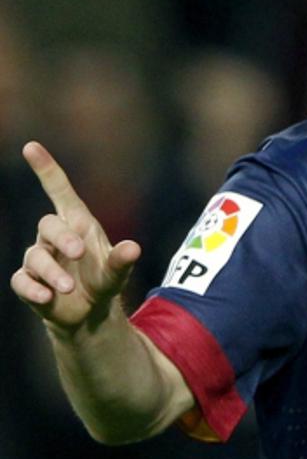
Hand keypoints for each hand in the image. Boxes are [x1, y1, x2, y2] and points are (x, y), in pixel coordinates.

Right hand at [9, 142, 140, 333]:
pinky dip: (33, 289)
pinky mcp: (28, 282)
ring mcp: (39, 258)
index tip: (31, 146)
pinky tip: (47, 297)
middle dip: (62, 237)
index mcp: (77, 224)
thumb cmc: (104, 280)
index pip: (59, 190)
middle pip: (47, 224)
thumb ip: (122, 260)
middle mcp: (55, 237)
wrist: (90, 312)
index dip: (46, 169)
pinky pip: (20, 280)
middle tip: (79, 253)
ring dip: (52, 272)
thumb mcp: (117, 272)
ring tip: (69, 289)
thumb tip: (134, 248)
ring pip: (35, 256)